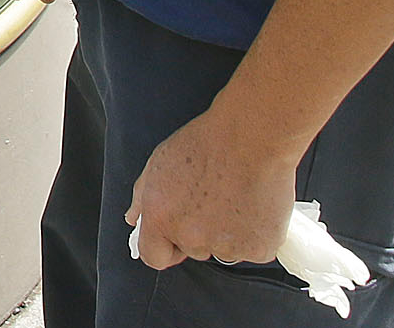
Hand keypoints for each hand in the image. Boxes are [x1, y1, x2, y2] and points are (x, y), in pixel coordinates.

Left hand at [126, 109, 298, 269]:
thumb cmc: (207, 143)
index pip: (154, 256)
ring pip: (225, 249)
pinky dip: (256, 234)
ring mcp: (225, 245)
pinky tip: (256, 205)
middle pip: (193, 250)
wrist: (252, 137)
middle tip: (214, 200)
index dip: (165, 247)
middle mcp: (190, 237)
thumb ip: (143, 197)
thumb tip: (135, 219)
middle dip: (201, 232)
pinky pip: (255, 249)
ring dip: (229, 234)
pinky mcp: (257, 248)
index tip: (176, 237)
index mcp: (160, 218)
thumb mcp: (159, 163)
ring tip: (236, 198)